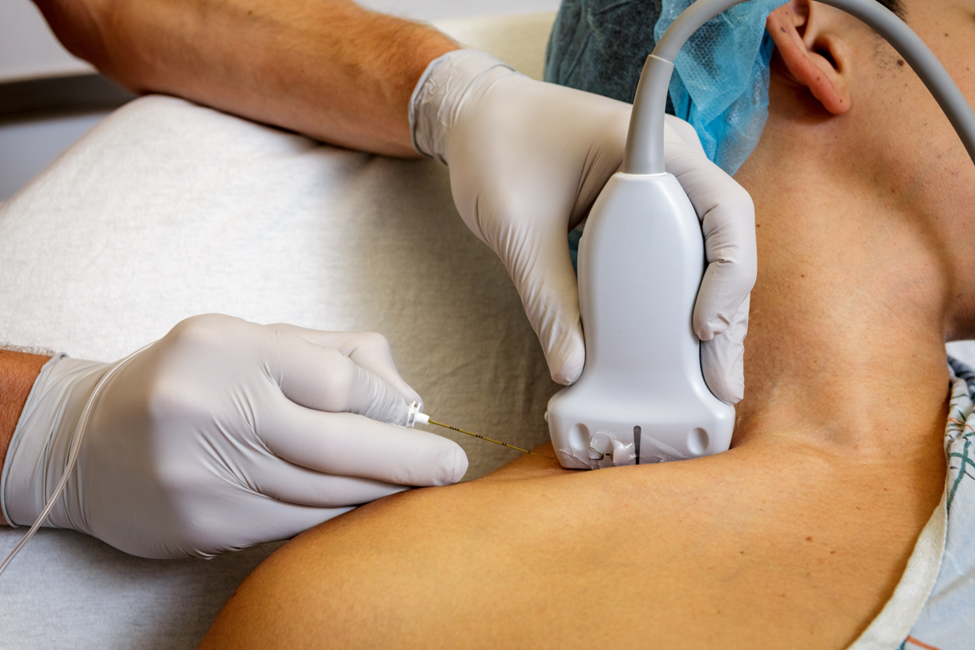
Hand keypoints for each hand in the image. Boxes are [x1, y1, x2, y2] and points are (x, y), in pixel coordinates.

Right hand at [1, 314, 466, 557]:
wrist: (86, 443)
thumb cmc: (189, 379)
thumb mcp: (252, 340)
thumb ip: (333, 356)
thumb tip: (409, 401)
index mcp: (227, 349)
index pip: (336, 381)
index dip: (385, 403)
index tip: (416, 417)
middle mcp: (212, 410)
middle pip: (337, 445)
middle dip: (406, 460)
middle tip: (452, 468)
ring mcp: (204, 475)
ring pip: (321, 492)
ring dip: (377, 491)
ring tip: (416, 485)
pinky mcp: (204, 525)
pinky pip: (294, 523)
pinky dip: (337, 514)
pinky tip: (362, 504)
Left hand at [411, 51, 754, 401]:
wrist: (476, 116)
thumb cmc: (496, 148)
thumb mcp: (517, 229)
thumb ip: (548, 298)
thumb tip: (572, 368)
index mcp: (651, 145)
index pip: (722, 209)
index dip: (727, 274)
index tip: (701, 329)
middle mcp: (673, 163)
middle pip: (726, 244)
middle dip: (727, 316)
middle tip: (720, 382)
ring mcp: (665, 187)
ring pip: (708, 257)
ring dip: (711, 316)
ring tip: (708, 380)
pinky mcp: (647, 212)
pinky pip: (678, 258)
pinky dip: (680, 302)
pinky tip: (679, 350)